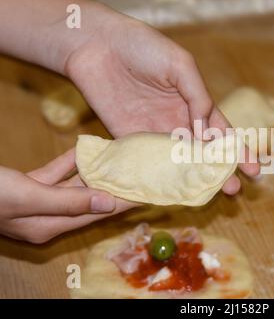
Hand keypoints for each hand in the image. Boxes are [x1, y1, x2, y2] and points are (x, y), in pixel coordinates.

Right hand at [0, 149, 137, 242]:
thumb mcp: (29, 199)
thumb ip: (67, 202)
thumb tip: (108, 203)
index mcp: (48, 226)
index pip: (94, 214)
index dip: (120, 204)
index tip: (144, 196)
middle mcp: (45, 215)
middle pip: (86, 201)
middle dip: (110, 188)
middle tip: (135, 176)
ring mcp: (35, 201)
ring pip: (71, 186)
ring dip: (92, 172)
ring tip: (116, 160)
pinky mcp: (26, 185)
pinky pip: (54, 174)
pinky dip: (68, 163)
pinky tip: (84, 151)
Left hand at [65, 17, 258, 193]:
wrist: (95, 46)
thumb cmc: (142, 47)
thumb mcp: (180, 65)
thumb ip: (197, 96)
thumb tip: (206, 129)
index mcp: (194, 102)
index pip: (221, 132)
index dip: (237, 151)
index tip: (253, 169)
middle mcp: (177, 122)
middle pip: (203, 153)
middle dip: (220, 171)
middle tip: (233, 190)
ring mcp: (154, 134)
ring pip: (179, 164)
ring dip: (195, 180)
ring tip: (210, 196)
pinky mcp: (130, 142)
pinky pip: (149, 165)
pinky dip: (162, 180)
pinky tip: (174, 193)